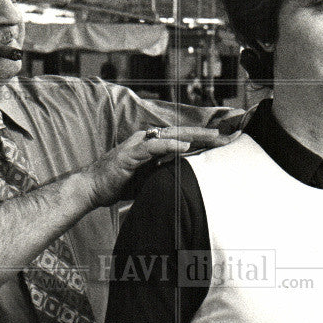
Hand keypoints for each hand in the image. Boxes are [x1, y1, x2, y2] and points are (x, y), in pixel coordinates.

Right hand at [84, 127, 240, 206]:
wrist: (93, 187)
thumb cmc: (120, 184)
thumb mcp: (150, 179)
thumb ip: (167, 173)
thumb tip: (189, 178)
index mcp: (154, 146)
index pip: (184, 140)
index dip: (205, 141)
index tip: (225, 143)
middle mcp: (148, 141)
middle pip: (183, 134)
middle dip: (206, 135)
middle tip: (229, 137)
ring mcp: (139, 145)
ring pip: (171, 136)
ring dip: (194, 136)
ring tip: (213, 137)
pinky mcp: (130, 154)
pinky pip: (153, 147)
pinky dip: (169, 146)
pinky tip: (185, 146)